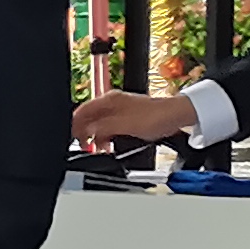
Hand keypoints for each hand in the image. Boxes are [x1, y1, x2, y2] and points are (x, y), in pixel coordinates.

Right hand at [72, 88, 197, 148]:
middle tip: (85, 146)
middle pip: (90, 118)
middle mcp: (113, 102)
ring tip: (99, 149)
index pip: (81, 111)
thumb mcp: (123, 126)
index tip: (73, 139)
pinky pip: (111, 127)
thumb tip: (86, 132)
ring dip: (97, 137)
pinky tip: (111, 145)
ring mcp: (121, 109)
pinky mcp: (129, 117)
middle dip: (86, 133)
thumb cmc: (155, 117)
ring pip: (100, 124)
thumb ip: (102, 129)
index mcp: (108, 99)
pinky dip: (108, 137)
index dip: (74, 126)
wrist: (176, 116)